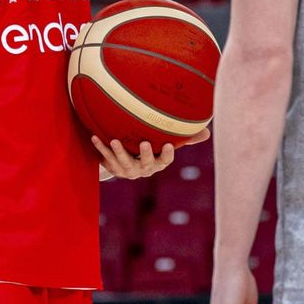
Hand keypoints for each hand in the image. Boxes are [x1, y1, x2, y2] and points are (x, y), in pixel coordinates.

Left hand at [92, 128, 209, 179]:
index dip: (167, 154)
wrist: (126, 163)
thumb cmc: (153, 149)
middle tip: (143, 143)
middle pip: (145, 164)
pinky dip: (101, 149)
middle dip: (144, 154)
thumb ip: (185, 139)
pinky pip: (107, 159)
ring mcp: (128, 170)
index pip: (165, 161)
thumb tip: (208, 133)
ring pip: (123, 163)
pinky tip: (95, 137)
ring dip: (118, 152)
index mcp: (158, 163)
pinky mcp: (114, 168)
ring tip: (114, 140)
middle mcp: (144, 169)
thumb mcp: (167, 144)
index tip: (168, 144)